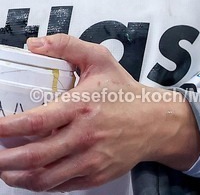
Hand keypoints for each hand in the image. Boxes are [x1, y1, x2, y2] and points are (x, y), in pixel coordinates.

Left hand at [0, 35, 199, 191]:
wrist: (157, 122)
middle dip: (4, 159)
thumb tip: (34, 45)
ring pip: (43, 178)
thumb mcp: (100, 60)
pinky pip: (58, 186)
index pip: (37, 121)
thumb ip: (67, 46)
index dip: (7, 128)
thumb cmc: (124, 93)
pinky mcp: (95, 175)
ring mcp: (90, 159)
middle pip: (34, 156)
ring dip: (16, 177)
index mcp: (82, 106)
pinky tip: (28, 174)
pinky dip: (38, 183)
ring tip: (4, 169)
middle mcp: (85, 135)